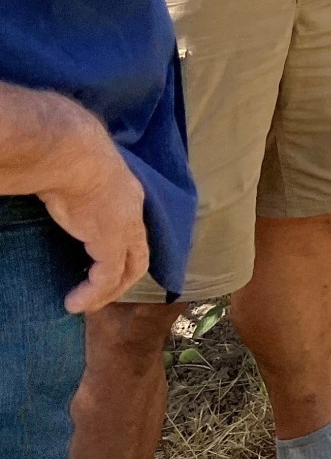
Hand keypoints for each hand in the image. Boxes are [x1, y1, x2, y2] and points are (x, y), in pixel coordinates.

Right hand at [39, 121, 148, 312]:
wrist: (73, 154)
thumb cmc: (72, 157)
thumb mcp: (84, 175)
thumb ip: (84, 189)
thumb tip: (64, 189)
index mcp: (129, 196)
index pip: (136, 232)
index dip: (124, 252)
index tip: (104, 267)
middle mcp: (134, 214)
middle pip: (138, 256)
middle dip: (121, 279)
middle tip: (100, 295)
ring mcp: (126, 230)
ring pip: (127, 271)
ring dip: (107, 292)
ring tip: (84, 304)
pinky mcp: (112, 243)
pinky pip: (106, 278)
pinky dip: (93, 294)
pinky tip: (74, 302)